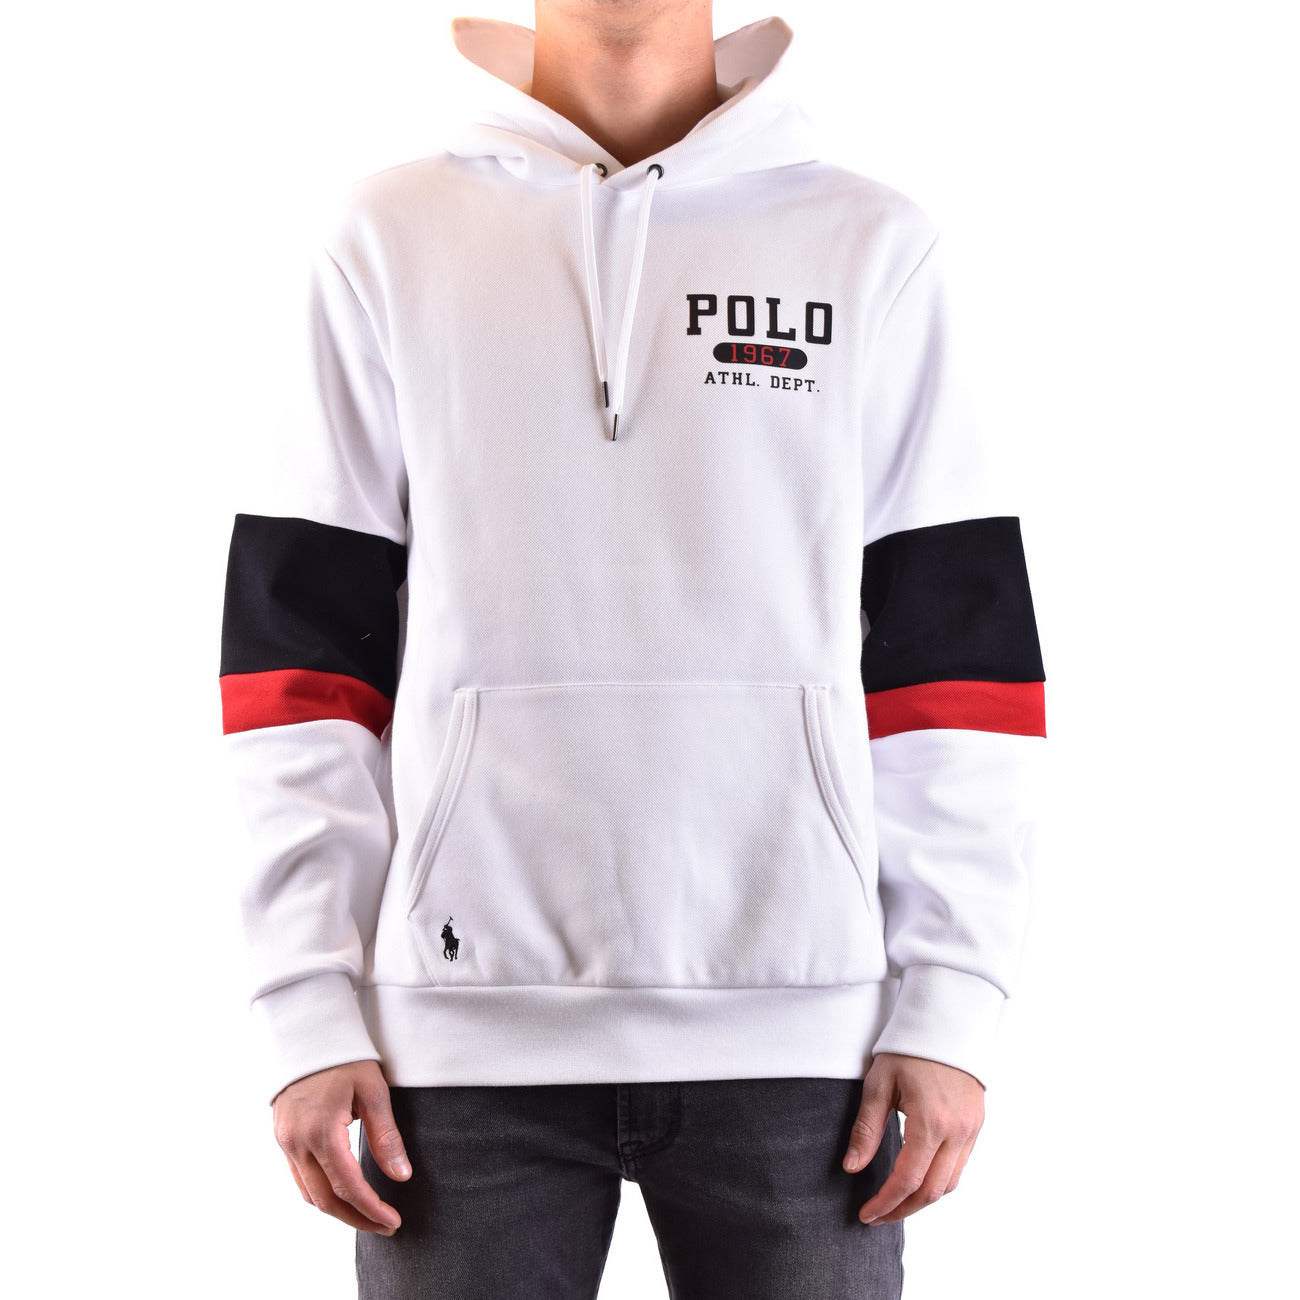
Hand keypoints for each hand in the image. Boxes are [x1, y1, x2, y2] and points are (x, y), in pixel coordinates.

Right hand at [271, 1059, 412, 1234]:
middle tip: (385, 1226)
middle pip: (326, 1200)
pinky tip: (341, 1194)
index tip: (393, 1220)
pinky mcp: (282, 1138)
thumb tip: (401, 1176)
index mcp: (322, 1132)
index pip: (348, 1186)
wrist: (308, 1033)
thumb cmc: (344, 1058)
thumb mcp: (373, 1091)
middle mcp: (297, 1143)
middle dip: (356, 1218)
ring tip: (367, 1215)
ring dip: (337, 1210)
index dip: (371, 1209)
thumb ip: (385, 1136)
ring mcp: (285, 1142)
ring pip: (309, 1194)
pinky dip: (320, 1194)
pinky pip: (299, 1178)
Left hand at [843, 1052, 984, 1223]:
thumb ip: (866, 1129)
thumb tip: (852, 1167)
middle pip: (933, 1191)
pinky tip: (918, 1179)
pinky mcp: (976, 1124)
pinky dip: (939, 1181)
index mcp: (931, 1121)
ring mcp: (971, 1129)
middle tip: (878, 1216)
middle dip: (904, 1209)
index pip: (908, 1179)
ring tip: (895, 1203)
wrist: (945, 1020)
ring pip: (951, 1183)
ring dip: (923, 1199)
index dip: (886, 1202)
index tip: (866, 1214)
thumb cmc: (907, 1048)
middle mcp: (957, 1131)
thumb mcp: (878, 1083)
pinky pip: (961, 1166)